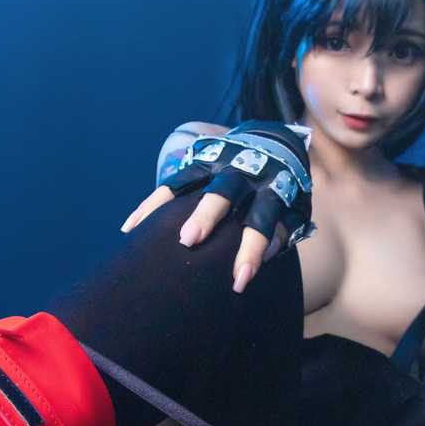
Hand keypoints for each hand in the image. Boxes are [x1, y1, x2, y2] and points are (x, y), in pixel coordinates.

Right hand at [121, 122, 312, 293]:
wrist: (274, 144)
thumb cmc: (283, 194)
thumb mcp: (294, 212)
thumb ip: (282, 232)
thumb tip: (266, 256)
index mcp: (272, 190)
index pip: (262, 223)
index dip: (251, 251)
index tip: (239, 281)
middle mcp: (243, 174)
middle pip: (223, 194)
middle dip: (205, 216)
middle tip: (188, 241)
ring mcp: (218, 165)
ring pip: (188, 185)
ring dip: (165, 207)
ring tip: (139, 233)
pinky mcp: (198, 162)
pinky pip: (171, 185)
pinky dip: (150, 206)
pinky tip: (130, 229)